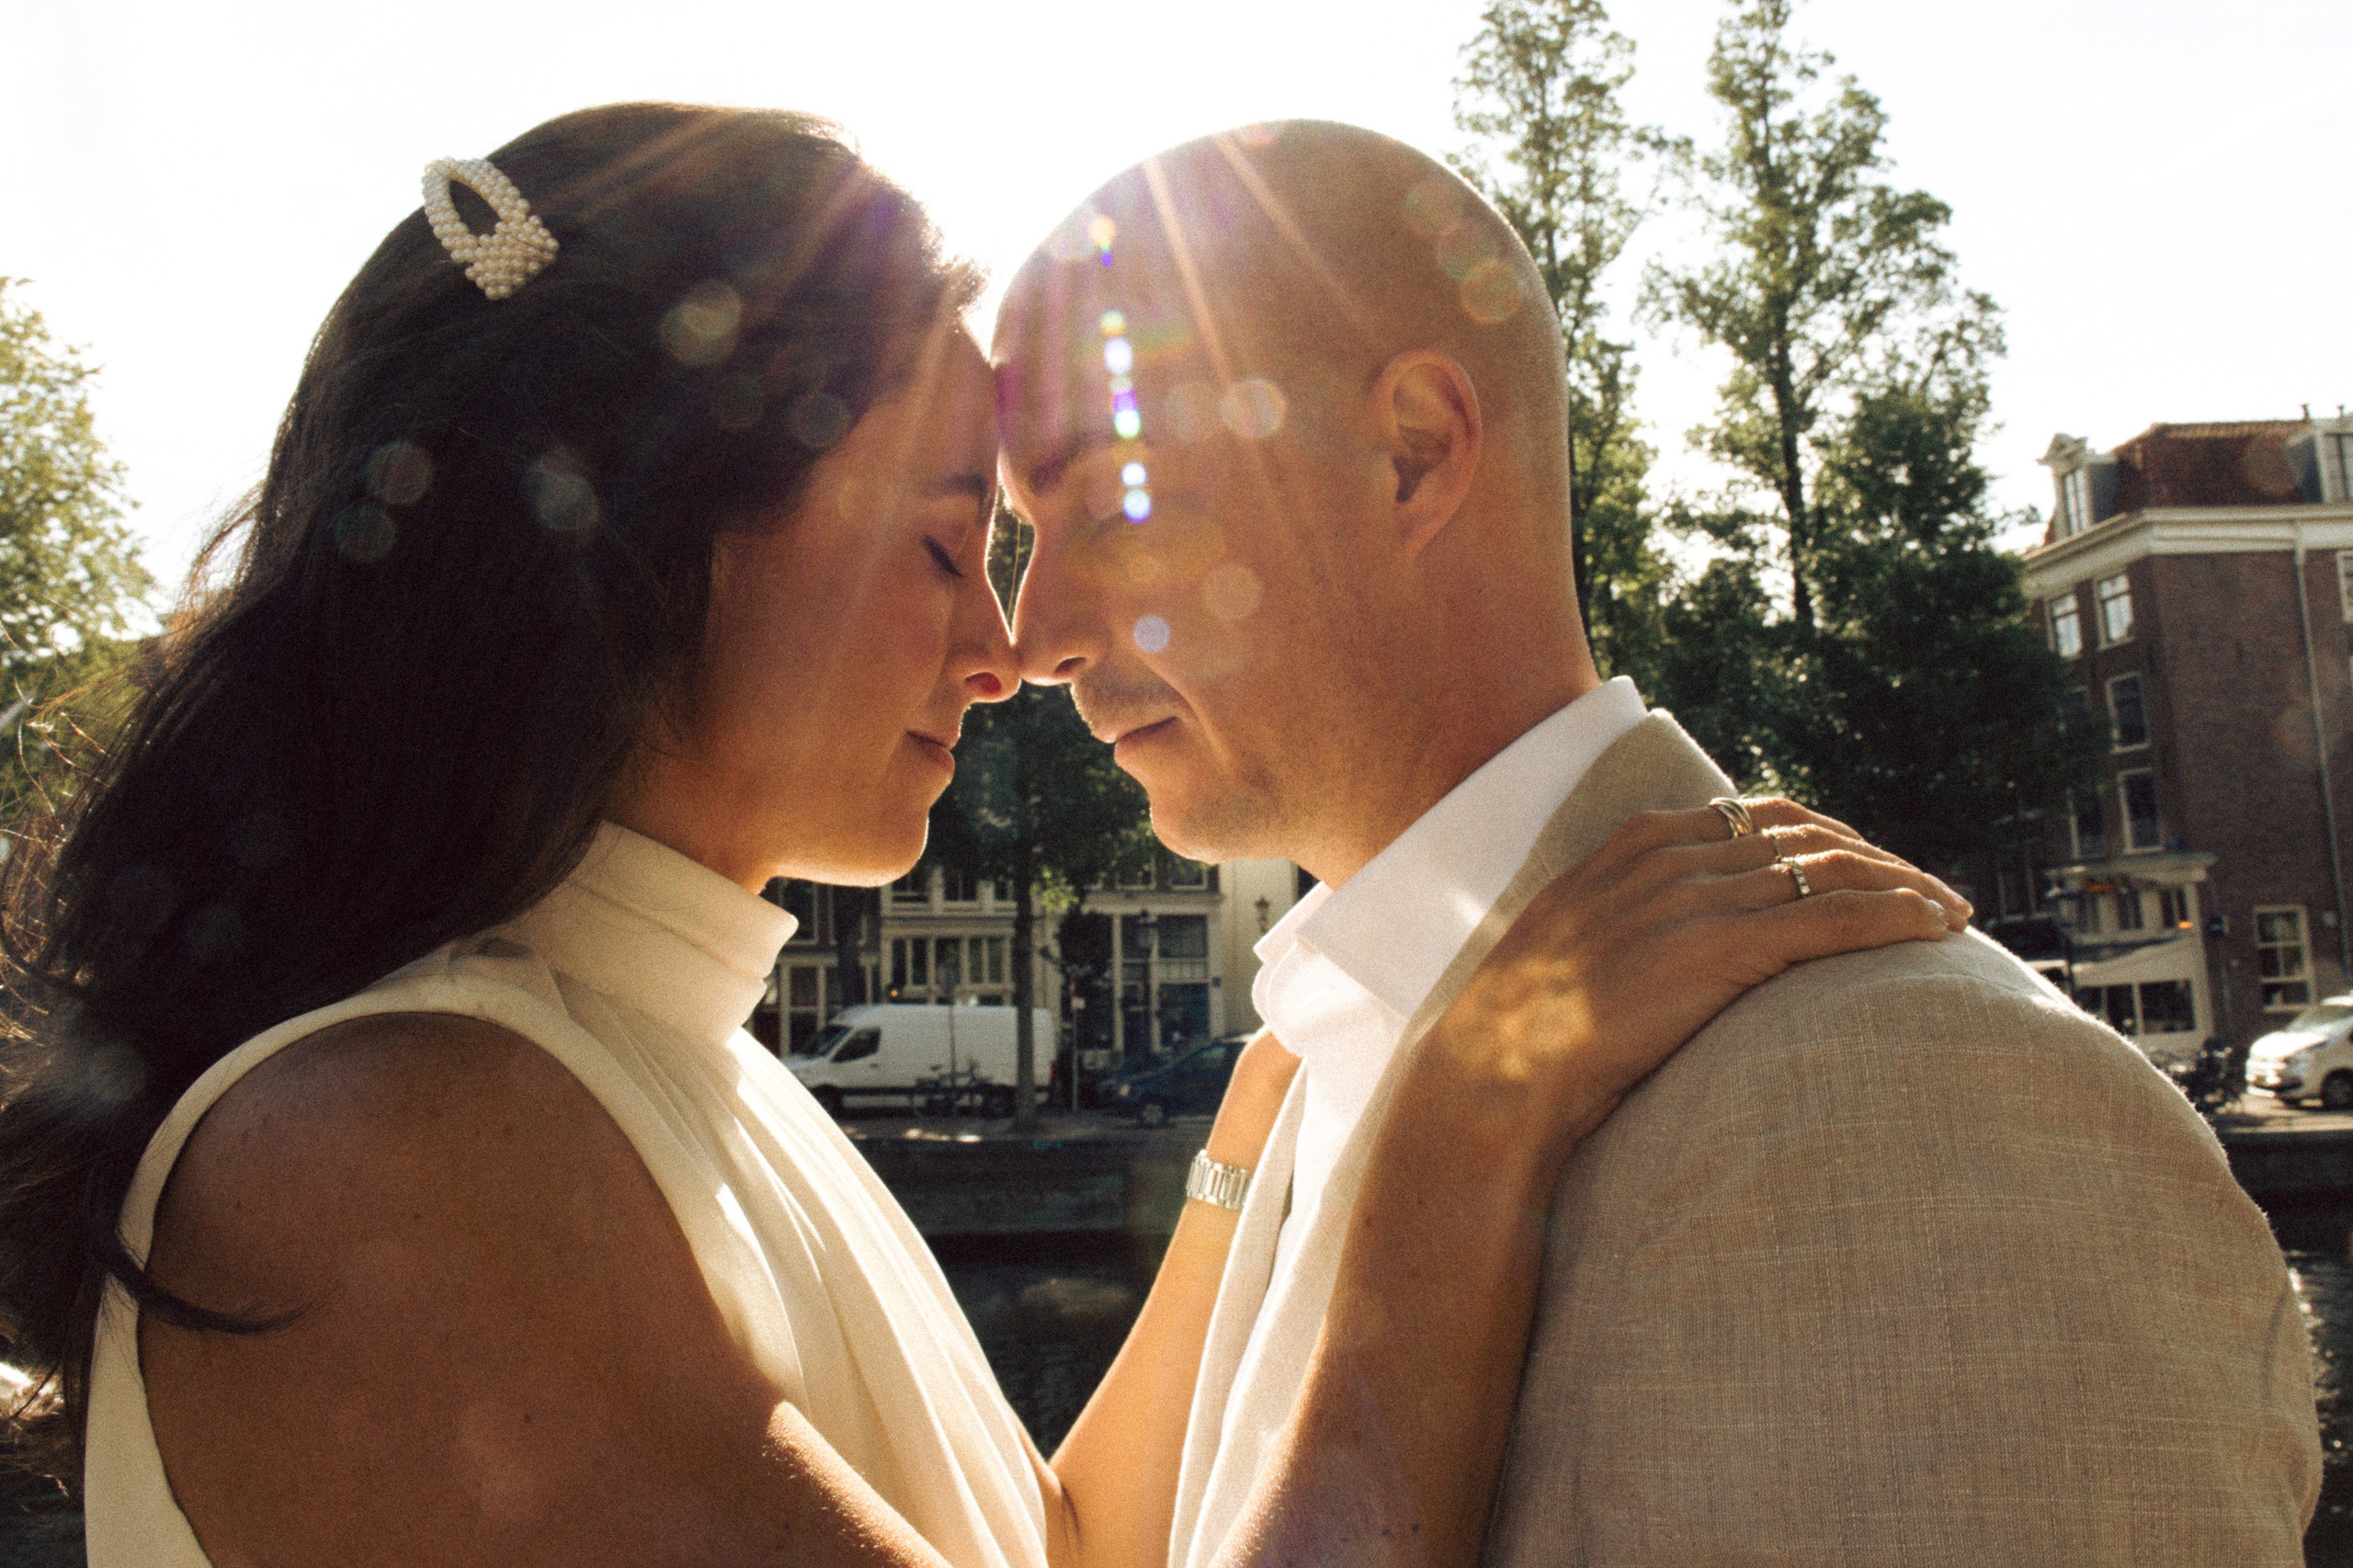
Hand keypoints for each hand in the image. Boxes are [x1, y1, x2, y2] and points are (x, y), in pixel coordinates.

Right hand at [1420, 797, 1961, 1164]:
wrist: (1495, 1072)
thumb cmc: (1526, 1031)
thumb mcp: (1569, 943)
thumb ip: (1621, 920)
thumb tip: (1657, 948)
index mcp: (1635, 845)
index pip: (1757, 815)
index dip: (1825, 835)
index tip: (1868, 863)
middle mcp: (1672, 857)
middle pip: (1806, 835)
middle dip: (1879, 857)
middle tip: (1930, 888)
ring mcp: (1696, 900)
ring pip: (1832, 871)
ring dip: (1904, 886)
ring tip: (1953, 912)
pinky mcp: (1719, 950)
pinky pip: (1832, 920)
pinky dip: (1895, 917)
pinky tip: (1934, 929)